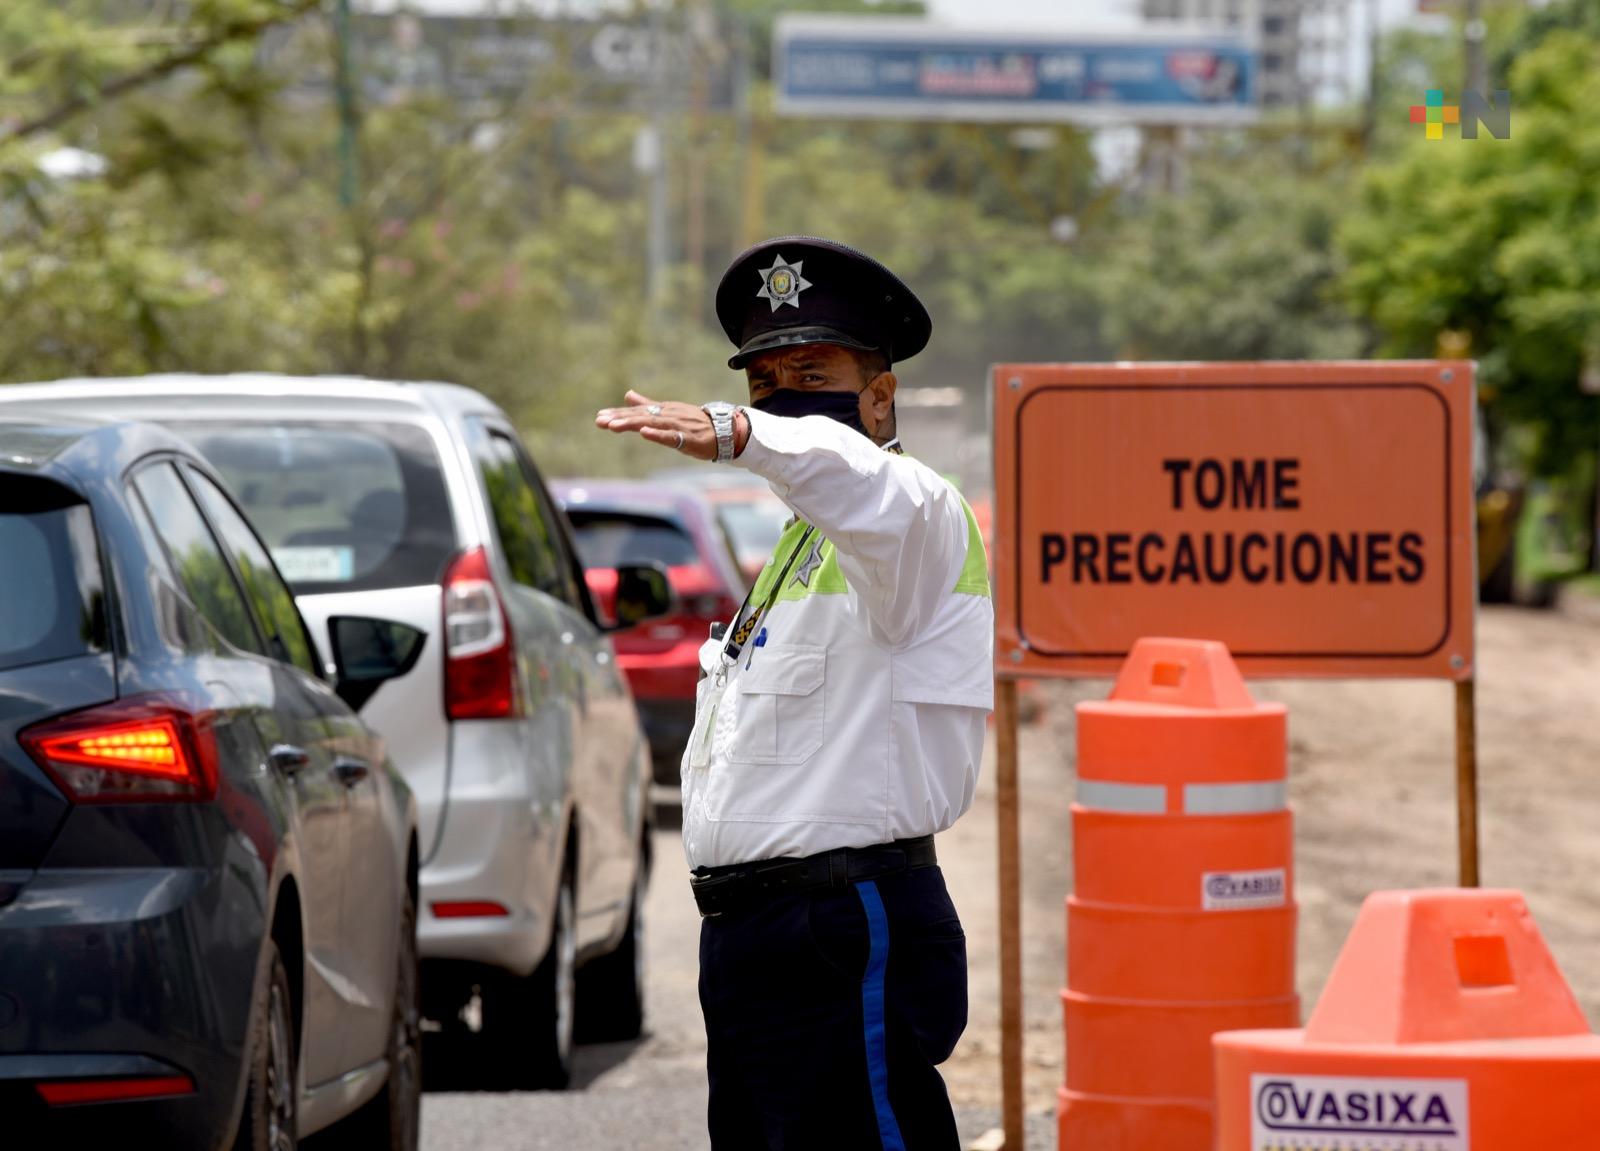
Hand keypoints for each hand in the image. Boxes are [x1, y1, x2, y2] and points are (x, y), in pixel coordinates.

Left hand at [594, 391, 745, 460]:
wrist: (725, 430)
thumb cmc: (695, 423)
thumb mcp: (668, 411)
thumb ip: (647, 404)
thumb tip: (627, 395)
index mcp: (662, 410)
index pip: (636, 412)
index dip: (618, 414)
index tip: (600, 417)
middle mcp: (667, 415)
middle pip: (640, 416)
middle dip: (619, 418)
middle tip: (599, 421)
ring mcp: (677, 426)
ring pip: (651, 424)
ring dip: (632, 424)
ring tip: (613, 426)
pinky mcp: (687, 438)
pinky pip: (670, 436)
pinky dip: (657, 434)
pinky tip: (644, 433)